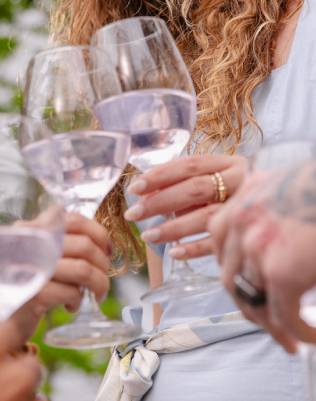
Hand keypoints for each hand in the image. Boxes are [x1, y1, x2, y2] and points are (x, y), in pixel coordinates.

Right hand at [9, 213, 110, 340]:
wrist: (3, 318)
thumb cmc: (29, 283)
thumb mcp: (41, 255)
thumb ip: (63, 243)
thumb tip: (104, 246)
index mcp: (33, 229)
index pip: (74, 219)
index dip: (98, 233)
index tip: (106, 250)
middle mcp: (29, 243)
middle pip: (84, 245)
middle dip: (102, 265)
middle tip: (100, 279)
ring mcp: (31, 268)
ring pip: (83, 270)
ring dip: (98, 284)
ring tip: (95, 294)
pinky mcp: (34, 294)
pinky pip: (72, 293)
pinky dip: (78, 300)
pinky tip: (71, 305)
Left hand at [123, 154, 246, 259]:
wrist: (284, 208)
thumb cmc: (234, 192)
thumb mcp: (213, 180)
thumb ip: (182, 184)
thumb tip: (144, 196)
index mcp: (229, 163)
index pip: (189, 164)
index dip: (159, 175)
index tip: (134, 188)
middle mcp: (240, 182)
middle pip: (195, 189)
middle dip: (160, 202)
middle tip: (134, 215)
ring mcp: (247, 208)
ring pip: (206, 217)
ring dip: (173, 228)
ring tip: (149, 236)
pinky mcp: (250, 233)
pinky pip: (219, 242)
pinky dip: (195, 248)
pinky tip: (175, 253)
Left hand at [209, 160, 315, 352]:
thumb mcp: (289, 188)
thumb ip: (274, 213)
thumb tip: (285, 243)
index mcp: (243, 199)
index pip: (222, 245)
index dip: (235, 272)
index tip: (251, 289)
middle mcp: (241, 221)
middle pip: (231, 276)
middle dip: (248, 305)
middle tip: (268, 324)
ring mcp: (256, 246)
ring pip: (252, 300)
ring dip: (270, 325)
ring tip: (288, 340)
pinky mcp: (281, 271)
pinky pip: (283, 316)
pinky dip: (297, 333)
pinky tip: (309, 339)